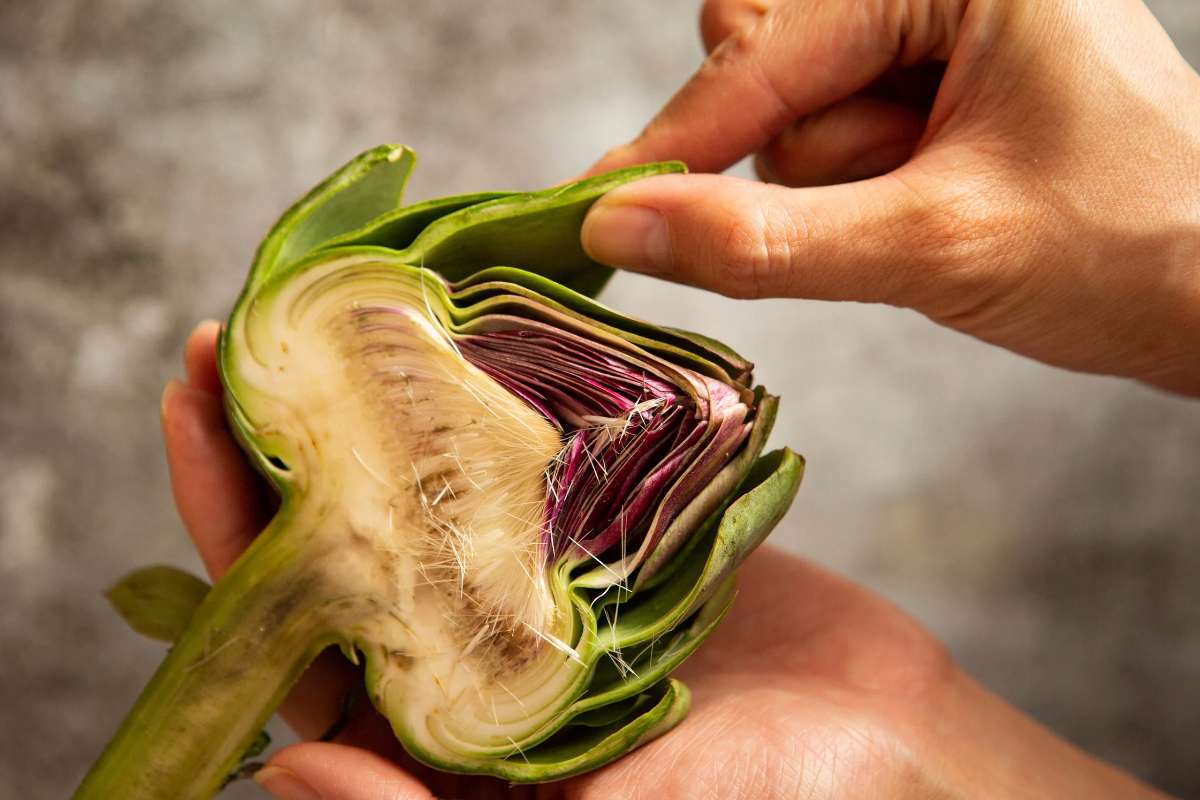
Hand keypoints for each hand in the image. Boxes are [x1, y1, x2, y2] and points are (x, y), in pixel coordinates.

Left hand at [160, 322, 1167, 798]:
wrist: (895, 747)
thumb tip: (291, 773)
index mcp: (439, 723)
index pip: (295, 625)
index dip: (234, 520)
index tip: (199, 408)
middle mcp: (470, 646)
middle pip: (348, 532)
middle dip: (289, 430)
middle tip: (248, 324)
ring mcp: (540, 579)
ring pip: (435, 479)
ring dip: (383, 396)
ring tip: (349, 300)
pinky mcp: (609, 529)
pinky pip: (535, 456)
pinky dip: (500, 391)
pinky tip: (473, 324)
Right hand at [581, 0, 1199, 394]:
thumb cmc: (1130, 250)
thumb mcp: (934, 246)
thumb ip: (764, 242)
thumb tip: (621, 224)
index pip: (764, 50)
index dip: (679, 141)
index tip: (592, 205)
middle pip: (766, 60)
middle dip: (802, 156)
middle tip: (887, 202)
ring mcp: (933, 33)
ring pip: (791, 109)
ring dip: (834, 185)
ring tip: (931, 211)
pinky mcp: (930, 86)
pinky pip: (828, 134)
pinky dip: (849, 191)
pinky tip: (924, 206)